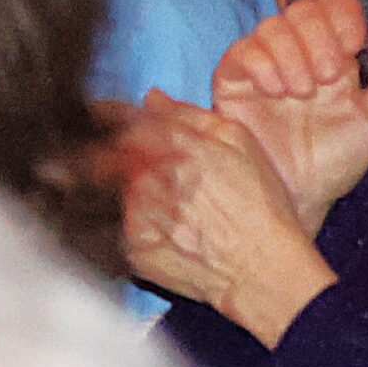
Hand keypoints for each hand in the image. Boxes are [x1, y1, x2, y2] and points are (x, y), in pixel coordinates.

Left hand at [120, 94, 336, 345]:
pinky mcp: (136, 251)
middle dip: (115, 157)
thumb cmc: (260, 204)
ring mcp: (138, 217)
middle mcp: (149, 178)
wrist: (264, 267)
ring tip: (173, 208)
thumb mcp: (238, 141)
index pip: (122, 120)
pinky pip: (122, 230)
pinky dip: (136, 226)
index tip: (103, 116)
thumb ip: (189, 116)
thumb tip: (152, 98)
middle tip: (147, 173)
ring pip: (116, 193)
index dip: (109, 115)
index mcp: (171, 146)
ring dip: (129, 193)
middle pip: (110, 157)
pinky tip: (171, 232)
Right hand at [209, 0, 367, 232]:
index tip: (354, 44)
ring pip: (273, 25)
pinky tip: (275, 92)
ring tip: (301, 92)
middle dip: (319, 37)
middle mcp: (299, 51)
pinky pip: (242, 50)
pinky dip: (263, 64)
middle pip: (304, 8)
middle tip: (327, 77)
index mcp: (336, 53)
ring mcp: (265, 63)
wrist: (300, 197)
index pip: (337, 3)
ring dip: (292, 54)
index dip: (344, 13)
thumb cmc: (339, 159)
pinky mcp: (234, 79)